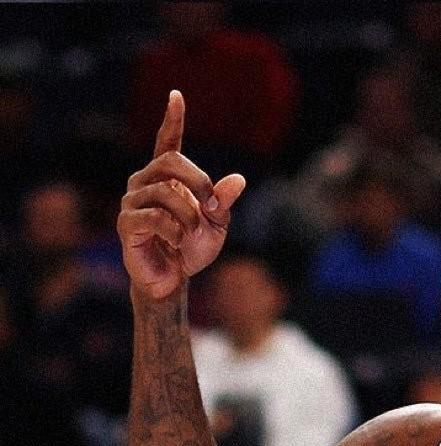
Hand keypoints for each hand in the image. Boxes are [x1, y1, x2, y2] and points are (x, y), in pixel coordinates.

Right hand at [118, 90, 245, 300]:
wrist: (172, 280)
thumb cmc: (190, 249)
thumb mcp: (216, 225)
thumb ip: (223, 202)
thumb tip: (238, 180)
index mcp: (166, 178)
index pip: (167, 142)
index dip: (172, 120)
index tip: (177, 96)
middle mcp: (144, 182)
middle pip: (171, 163)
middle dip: (199, 183)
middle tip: (211, 207)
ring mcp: (132, 201)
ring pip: (167, 194)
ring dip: (189, 217)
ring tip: (190, 234)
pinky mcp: (127, 223)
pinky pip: (156, 217)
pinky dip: (175, 231)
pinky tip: (176, 242)